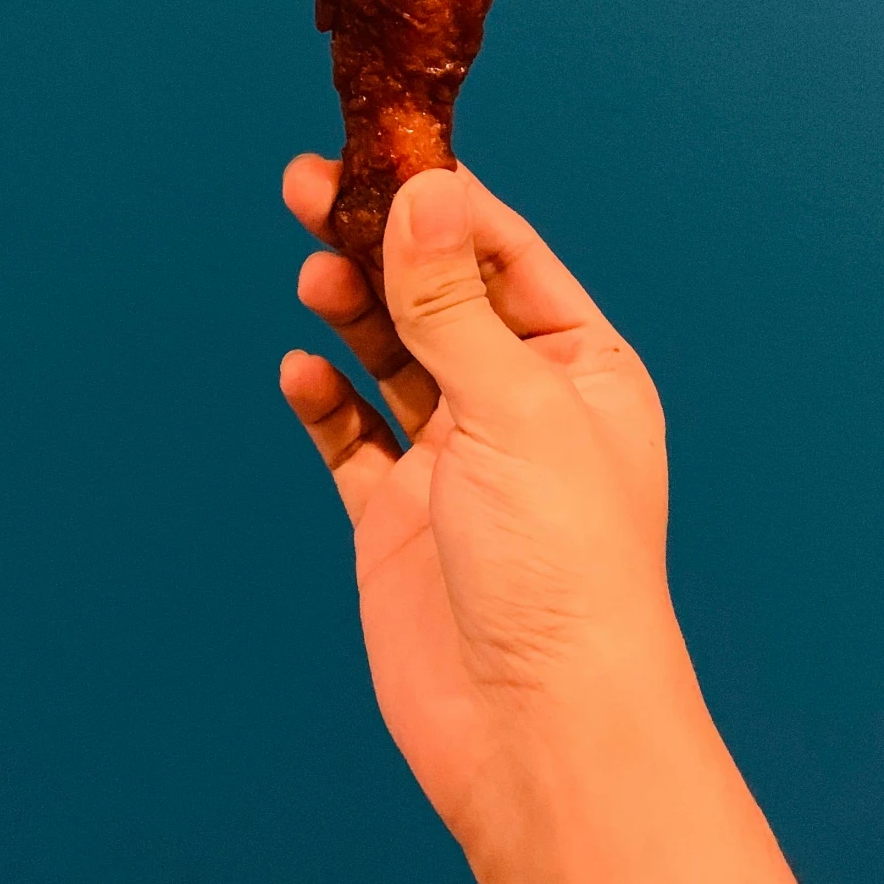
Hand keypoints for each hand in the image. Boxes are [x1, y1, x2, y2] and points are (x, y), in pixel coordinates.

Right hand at [279, 156, 674, 853]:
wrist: (537, 733)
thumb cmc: (564, 571)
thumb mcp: (512, 408)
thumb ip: (451, 303)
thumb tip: (423, 190)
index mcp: (583, 370)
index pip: (504, 256)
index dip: (439, 201)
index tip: (373, 150)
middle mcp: (523, 410)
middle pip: (437, 299)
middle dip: (376, 244)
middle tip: (305, 186)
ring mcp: (458, 467)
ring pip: (391, 360)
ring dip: (351, 312)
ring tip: (311, 275)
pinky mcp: (401, 524)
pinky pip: (352, 441)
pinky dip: (323, 400)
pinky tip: (299, 369)